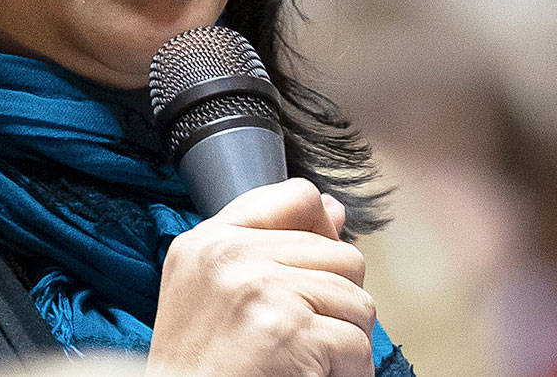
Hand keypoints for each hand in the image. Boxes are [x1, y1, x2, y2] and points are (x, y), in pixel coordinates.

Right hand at [146, 179, 375, 376]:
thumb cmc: (198, 365)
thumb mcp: (209, 288)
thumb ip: (268, 243)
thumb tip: (336, 212)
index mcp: (208, 241)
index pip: (296, 196)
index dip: (324, 233)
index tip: (312, 275)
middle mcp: (230, 254)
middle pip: (341, 255)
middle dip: (338, 304)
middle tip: (304, 337)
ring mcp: (259, 288)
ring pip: (358, 300)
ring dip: (346, 342)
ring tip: (306, 361)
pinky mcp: (287, 330)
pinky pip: (357, 345)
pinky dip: (347, 374)